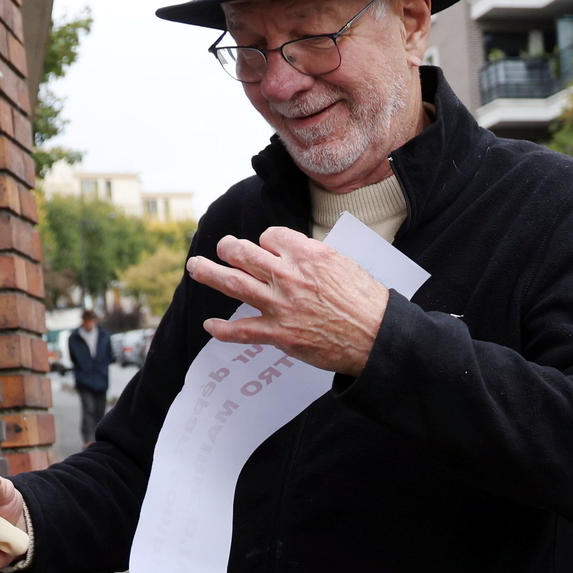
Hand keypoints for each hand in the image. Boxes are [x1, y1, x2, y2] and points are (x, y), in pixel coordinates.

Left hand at [189, 226, 390, 374]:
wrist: (377, 336)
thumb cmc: (367, 300)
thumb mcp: (344, 263)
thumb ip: (314, 256)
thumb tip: (294, 252)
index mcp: (307, 254)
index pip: (270, 236)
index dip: (266, 241)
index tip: (268, 248)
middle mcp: (288, 275)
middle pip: (243, 253)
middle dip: (227, 248)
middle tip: (221, 248)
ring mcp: (280, 305)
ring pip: (233, 283)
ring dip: (209, 273)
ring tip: (195, 267)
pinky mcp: (280, 333)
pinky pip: (242, 330)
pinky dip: (222, 329)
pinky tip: (210, 326)